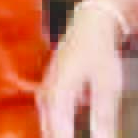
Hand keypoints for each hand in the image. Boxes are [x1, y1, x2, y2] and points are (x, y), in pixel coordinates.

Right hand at [40, 0, 127, 137]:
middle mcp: (46, 93)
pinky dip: (53, 123)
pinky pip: (47, 112)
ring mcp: (45, 89)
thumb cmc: (99, 52)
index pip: (58, 130)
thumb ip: (103, 116)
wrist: (89, 26)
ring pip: (45, 119)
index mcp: (58, 94)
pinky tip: (60, 126)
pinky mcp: (49, 86)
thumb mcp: (108, 86)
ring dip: (53, 132)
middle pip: (48, 127)